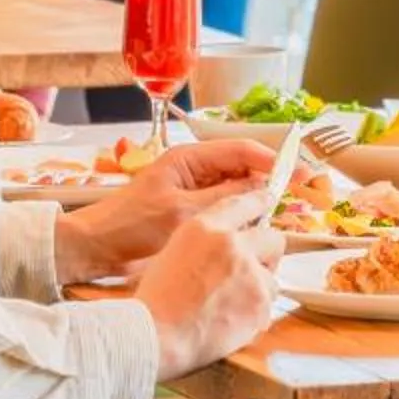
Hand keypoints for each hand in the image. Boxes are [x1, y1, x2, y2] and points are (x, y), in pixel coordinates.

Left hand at [56, 138, 279, 283]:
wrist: (95, 248)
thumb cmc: (130, 226)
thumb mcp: (183, 212)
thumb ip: (226, 198)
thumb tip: (264, 188)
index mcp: (190, 158)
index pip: (242, 150)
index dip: (275, 160)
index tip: (301, 174)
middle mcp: (194, 169)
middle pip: (243, 166)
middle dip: (272, 178)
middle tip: (302, 194)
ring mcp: (192, 189)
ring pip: (237, 187)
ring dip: (259, 197)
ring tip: (285, 210)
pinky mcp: (189, 210)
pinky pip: (225, 206)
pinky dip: (243, 212)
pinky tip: (257, 225)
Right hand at [132, 189, 287, 377]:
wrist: (155, 335)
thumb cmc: (156, 300)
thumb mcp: (173, 252)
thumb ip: (206, 242)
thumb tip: (232, 242)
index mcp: (205, 228)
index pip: (243, 204)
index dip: (259, 202)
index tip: (268, 201)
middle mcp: (232, 245)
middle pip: (273, 239)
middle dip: (267, 253)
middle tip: (252, 270)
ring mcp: (250, 274)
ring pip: (272, 278)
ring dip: (258, 289)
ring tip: (230, 306)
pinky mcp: (260, 303)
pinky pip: (268, 306)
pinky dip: (254, 315)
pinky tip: (229, 322)